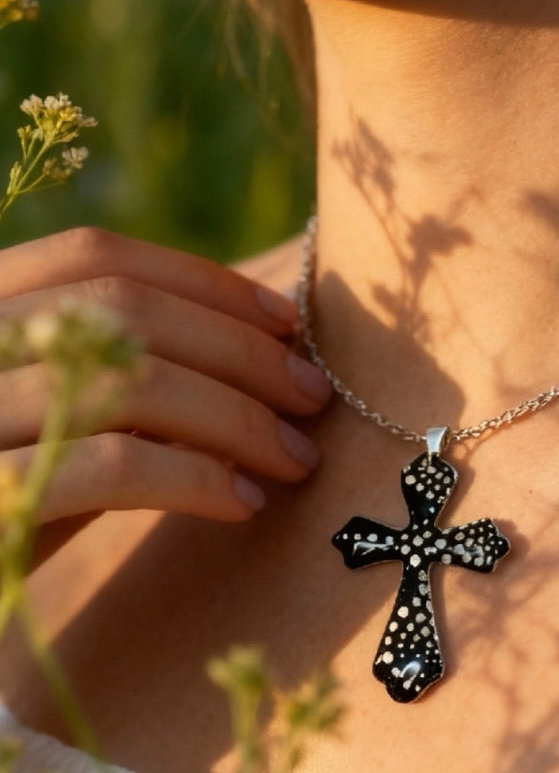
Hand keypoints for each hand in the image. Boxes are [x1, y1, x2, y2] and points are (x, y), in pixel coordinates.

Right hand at [0, 227, 331, 537]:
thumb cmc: (0, 516)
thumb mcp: (45, 428)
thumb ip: (110, 378)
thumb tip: (254, 349)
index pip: (92, 256)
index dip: (202, 281)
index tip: (285, 321)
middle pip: (121, 309)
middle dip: (237, 348)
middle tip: (312, 396)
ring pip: (125, 376)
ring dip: (234, 413)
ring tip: (293, 456)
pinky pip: (108, 465)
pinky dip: (194, 475)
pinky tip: (241, 502)